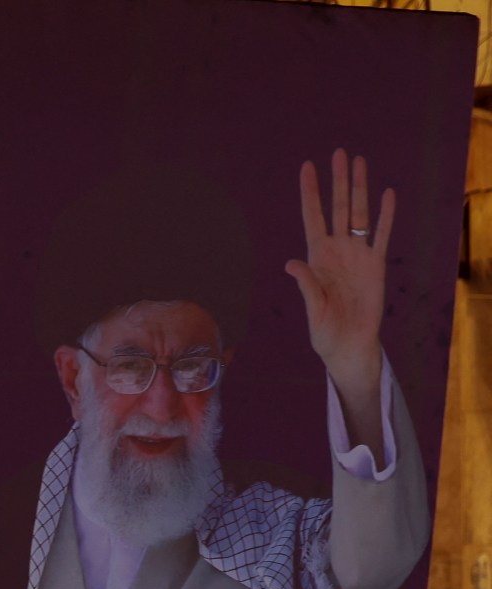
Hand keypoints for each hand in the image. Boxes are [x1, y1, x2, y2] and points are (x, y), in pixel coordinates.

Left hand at [287, 150, 390, 390]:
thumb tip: (292, 263)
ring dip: (360, 188)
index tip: (307, 167)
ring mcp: (357, 254)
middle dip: (337, 181)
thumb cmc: (325, 330)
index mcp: (315, 258)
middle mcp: (336, 250)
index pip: (312, 217)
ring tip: (360, 162)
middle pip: (337, 207)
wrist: (349, 344)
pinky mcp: (376, 264)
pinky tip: (387, 193)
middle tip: (339, 152)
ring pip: (359, 214)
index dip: (309, 193)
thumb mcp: (313, 309)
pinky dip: (386, 215)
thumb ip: (306, 285)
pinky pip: (382, 234)